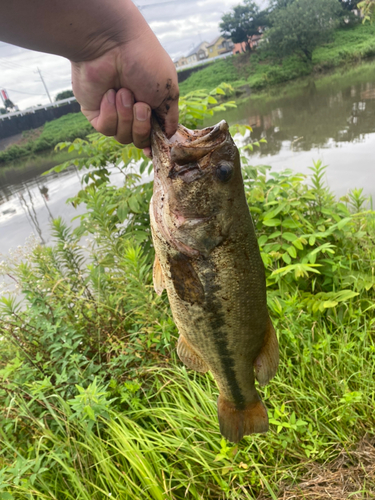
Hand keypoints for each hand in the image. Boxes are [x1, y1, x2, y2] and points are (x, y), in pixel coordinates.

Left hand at [71, 23, 178, 149]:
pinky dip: (110, 113)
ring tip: (123, 92)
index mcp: (152, 107)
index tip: (155, 147)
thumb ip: (170, 117)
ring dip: (126, 116)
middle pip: (139, 140)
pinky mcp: (95, 113)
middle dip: (141, 126)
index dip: (154, 142)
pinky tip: (109, 94)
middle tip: (140, 105)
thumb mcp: (169, 92)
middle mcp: (133, 112)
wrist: (112, 44)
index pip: (154, 135)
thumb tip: (169, 135)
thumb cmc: (145, 62)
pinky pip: (106, 129)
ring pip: (123, 137)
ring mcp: (114, 113)